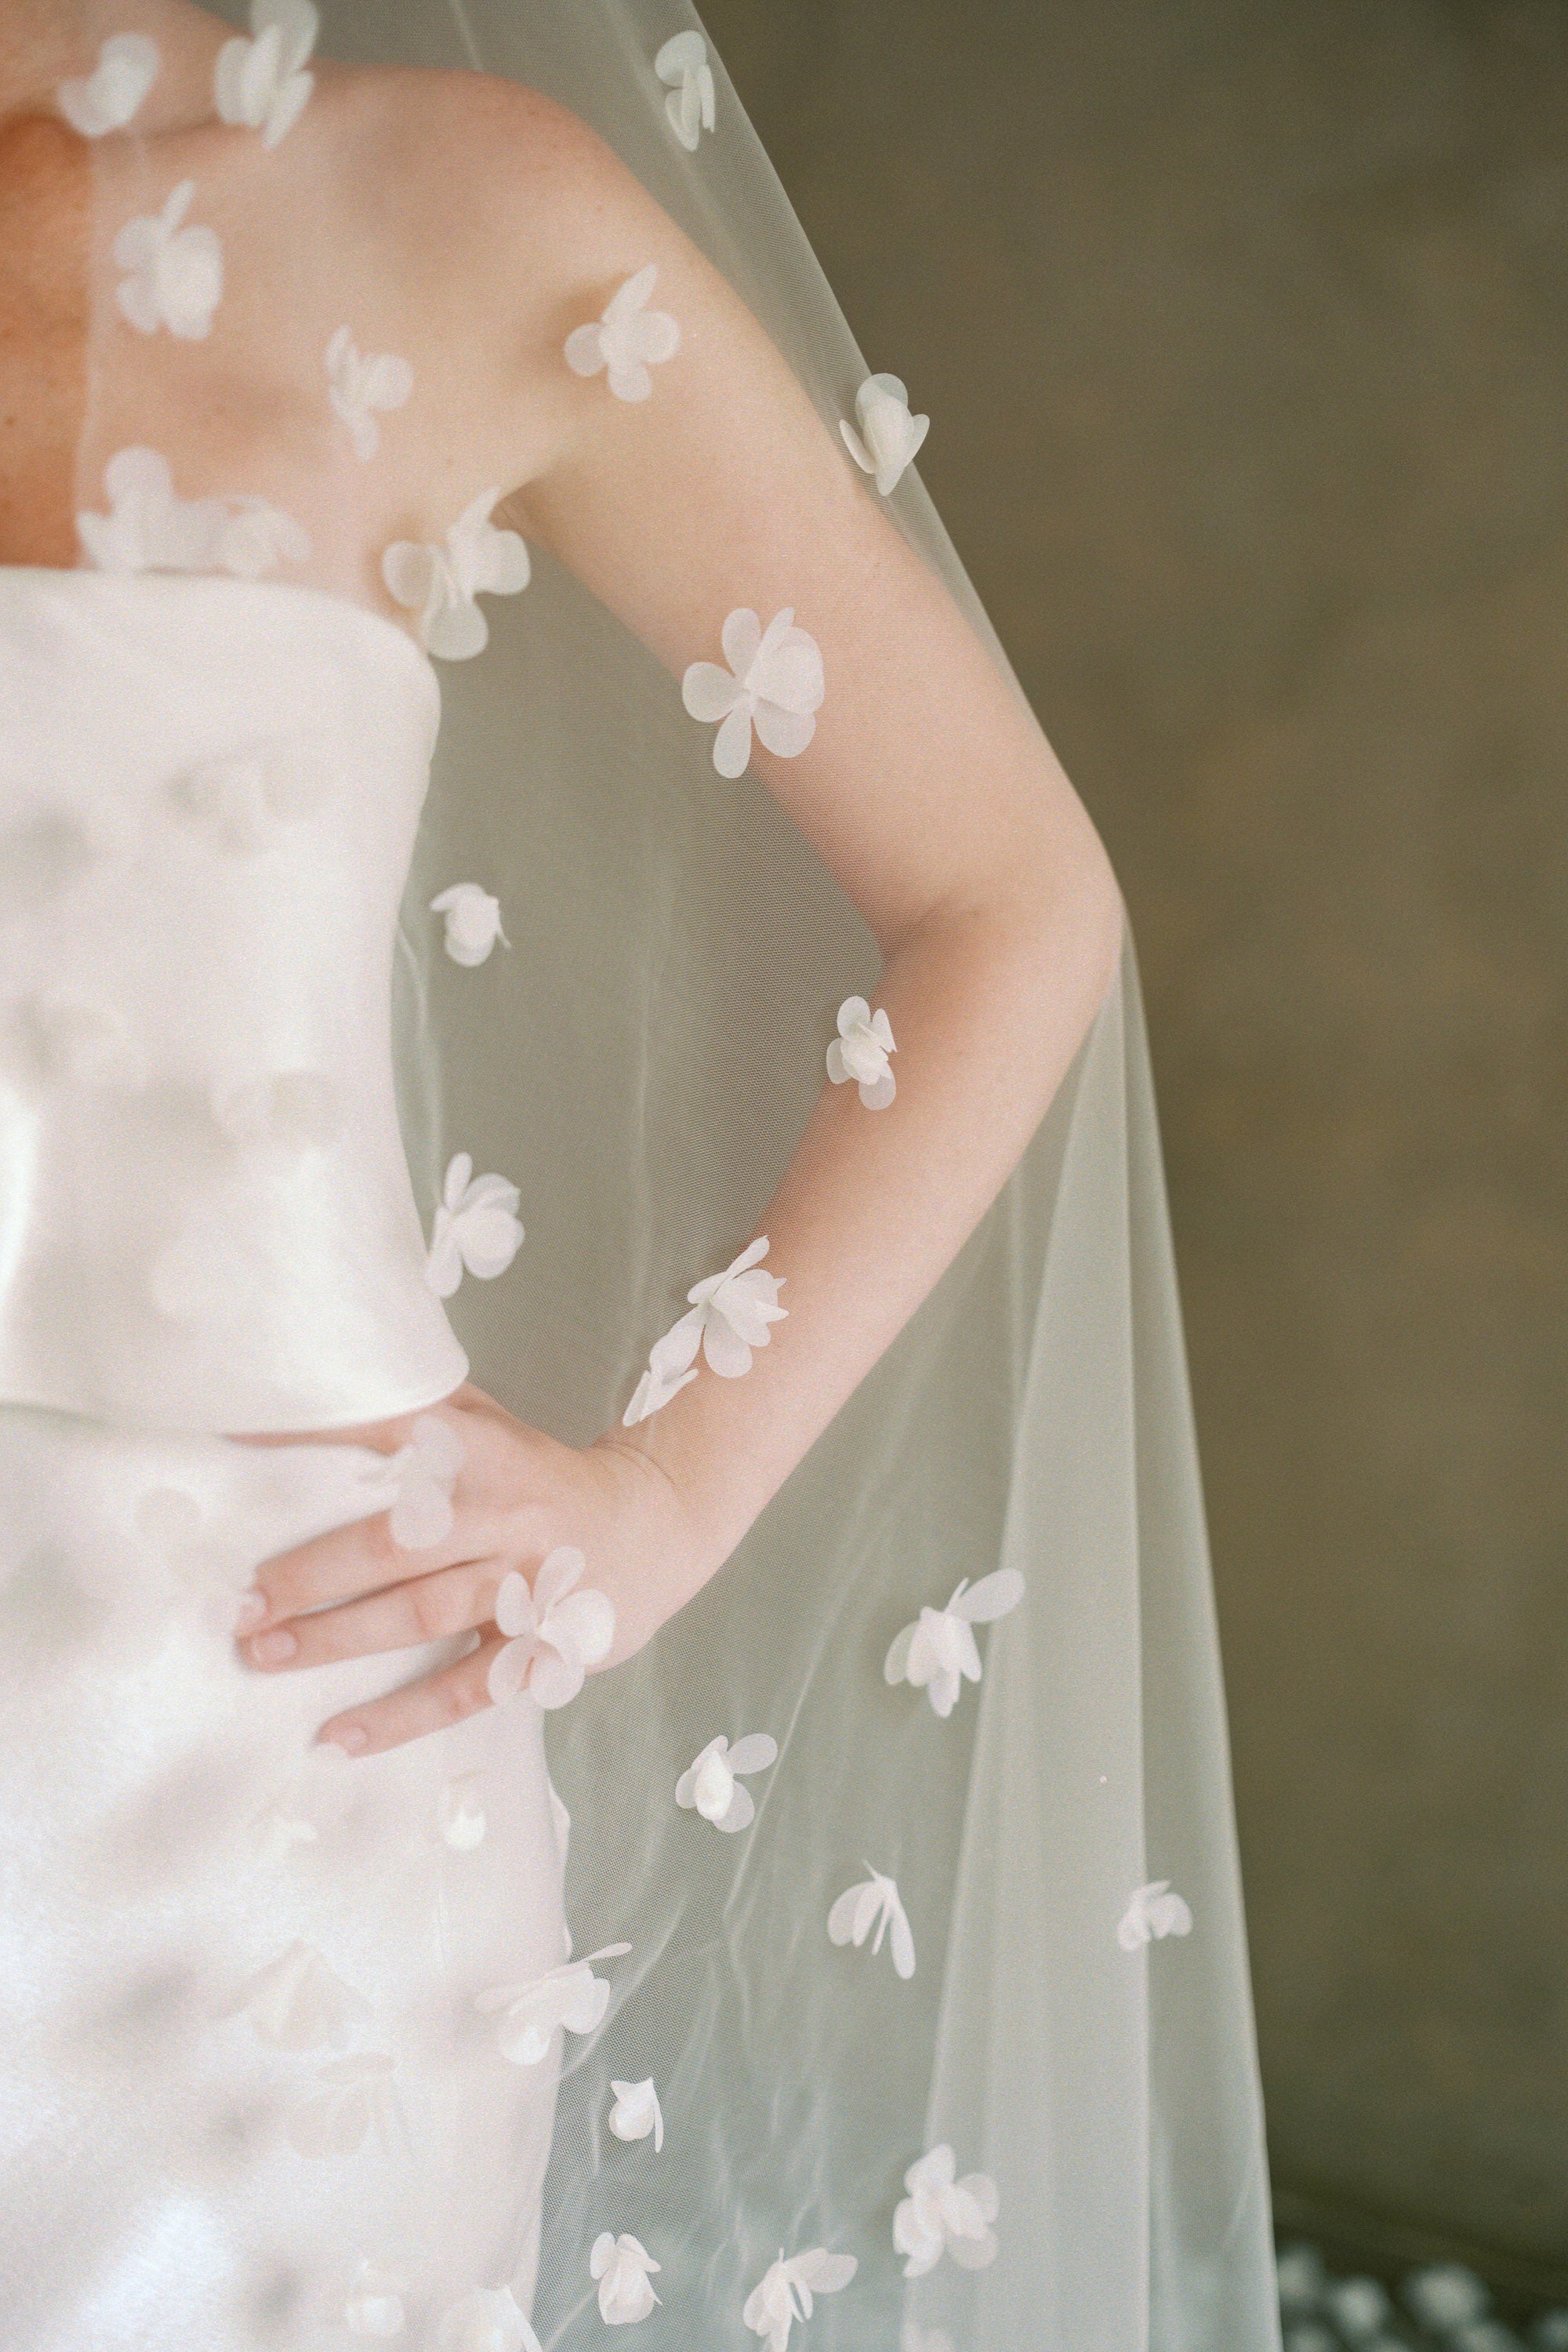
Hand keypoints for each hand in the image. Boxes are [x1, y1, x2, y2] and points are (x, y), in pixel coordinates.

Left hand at [232, 1383, 698, 1757]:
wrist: (661, 1522)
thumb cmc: (545, 1476)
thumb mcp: (494, 1427)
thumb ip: (422, 1413)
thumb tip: (325, 1391)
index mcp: (488, 1453)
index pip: (396, 1434)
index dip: (322, 1435)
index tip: (242, 1437)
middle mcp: (506, 1517)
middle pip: (399, 1543)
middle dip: (314, 1573)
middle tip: (243, 1601)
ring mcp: (527, 1587)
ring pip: (422, 1615)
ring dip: (339, 1640)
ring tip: (265, 1655)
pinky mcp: (543, 1648)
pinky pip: (464, 1690)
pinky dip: (400, 1717)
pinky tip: (337, 1735)